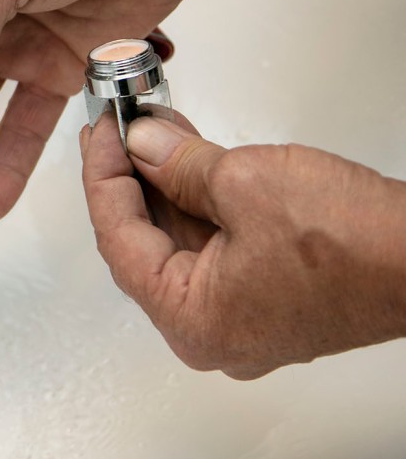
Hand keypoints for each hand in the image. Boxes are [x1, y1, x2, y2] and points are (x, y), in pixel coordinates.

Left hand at [82, 114, 405, 378]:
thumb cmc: (358, 245)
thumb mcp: (243, 183)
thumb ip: (177, 163)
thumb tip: (142, 144)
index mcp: (192, 321)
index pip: (118, 239)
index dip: (103, 175)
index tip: (101, 132)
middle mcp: (211, 332)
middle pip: (144, 242)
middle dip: (130, 175)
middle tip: (119, 126)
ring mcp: (242, 316)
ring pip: (179, 240)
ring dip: (164, 181)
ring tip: (153, 127)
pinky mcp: (268, 295)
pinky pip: (213, 244)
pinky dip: (197, 199)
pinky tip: (187, 156)